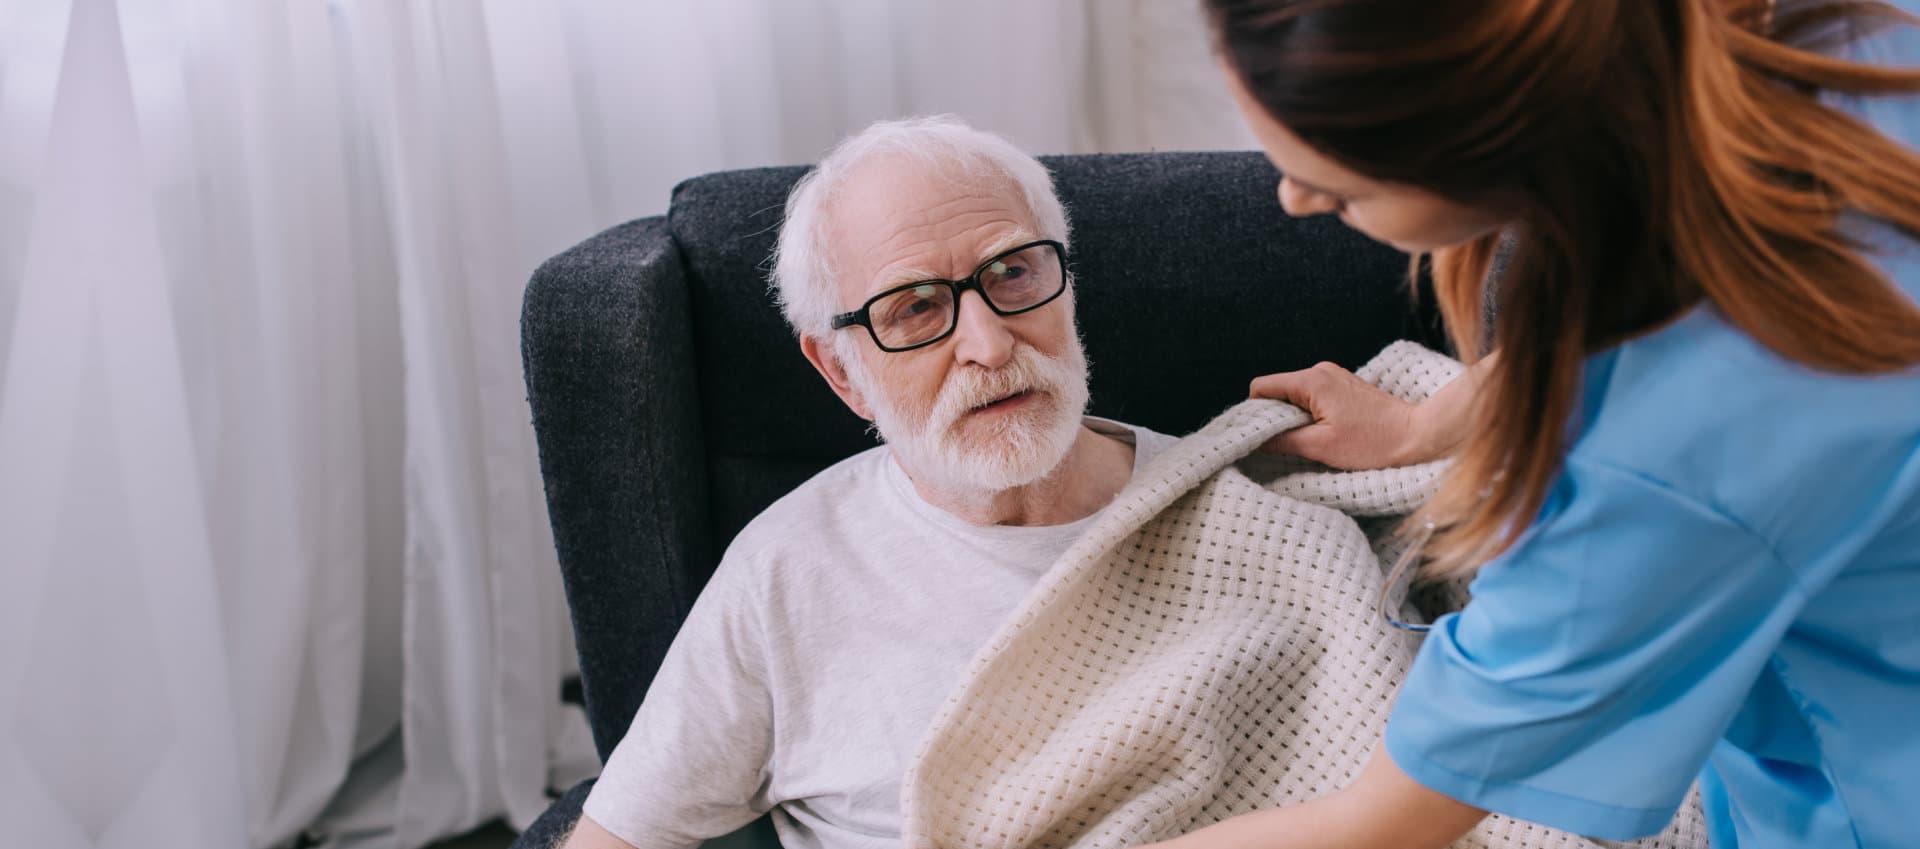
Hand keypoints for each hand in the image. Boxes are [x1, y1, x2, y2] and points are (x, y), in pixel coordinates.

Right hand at [1249, 362, 1422, 469]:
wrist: (1417, 436)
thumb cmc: (1372, 443)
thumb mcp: (1321, 447)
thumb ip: (1282, 440)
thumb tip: (1256, 439)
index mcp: (1312, 381)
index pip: (1261, 387)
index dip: (1255, 413)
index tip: (1261, 436)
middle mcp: (1321, 370)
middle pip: (1278, 390)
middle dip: (1275, 416)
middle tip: (1287, 443)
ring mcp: (1334, 376)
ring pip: (1295, 395)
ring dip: (1295, 418)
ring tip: (1312, 440)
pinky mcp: (1345, 386)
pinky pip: (1313, 396)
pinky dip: (1311, 414)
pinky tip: (1326, 432)